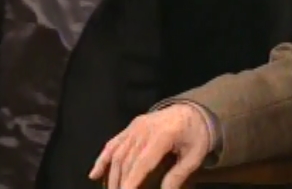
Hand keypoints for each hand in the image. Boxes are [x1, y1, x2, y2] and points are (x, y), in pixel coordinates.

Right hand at [89, 104, 213, 188]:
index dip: (131, 182)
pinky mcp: (131, 126)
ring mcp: (136, 126)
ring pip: (118, 154)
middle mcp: (145, 129)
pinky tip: (94, 174)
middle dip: (121, 183)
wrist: (194, 110)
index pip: (142, 163)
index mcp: (163, 135)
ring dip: (112, 176)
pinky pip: (114, 143)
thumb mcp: (195, 155)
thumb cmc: (197, 134)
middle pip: (127, 160)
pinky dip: (103, 159)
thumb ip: (179, 175)